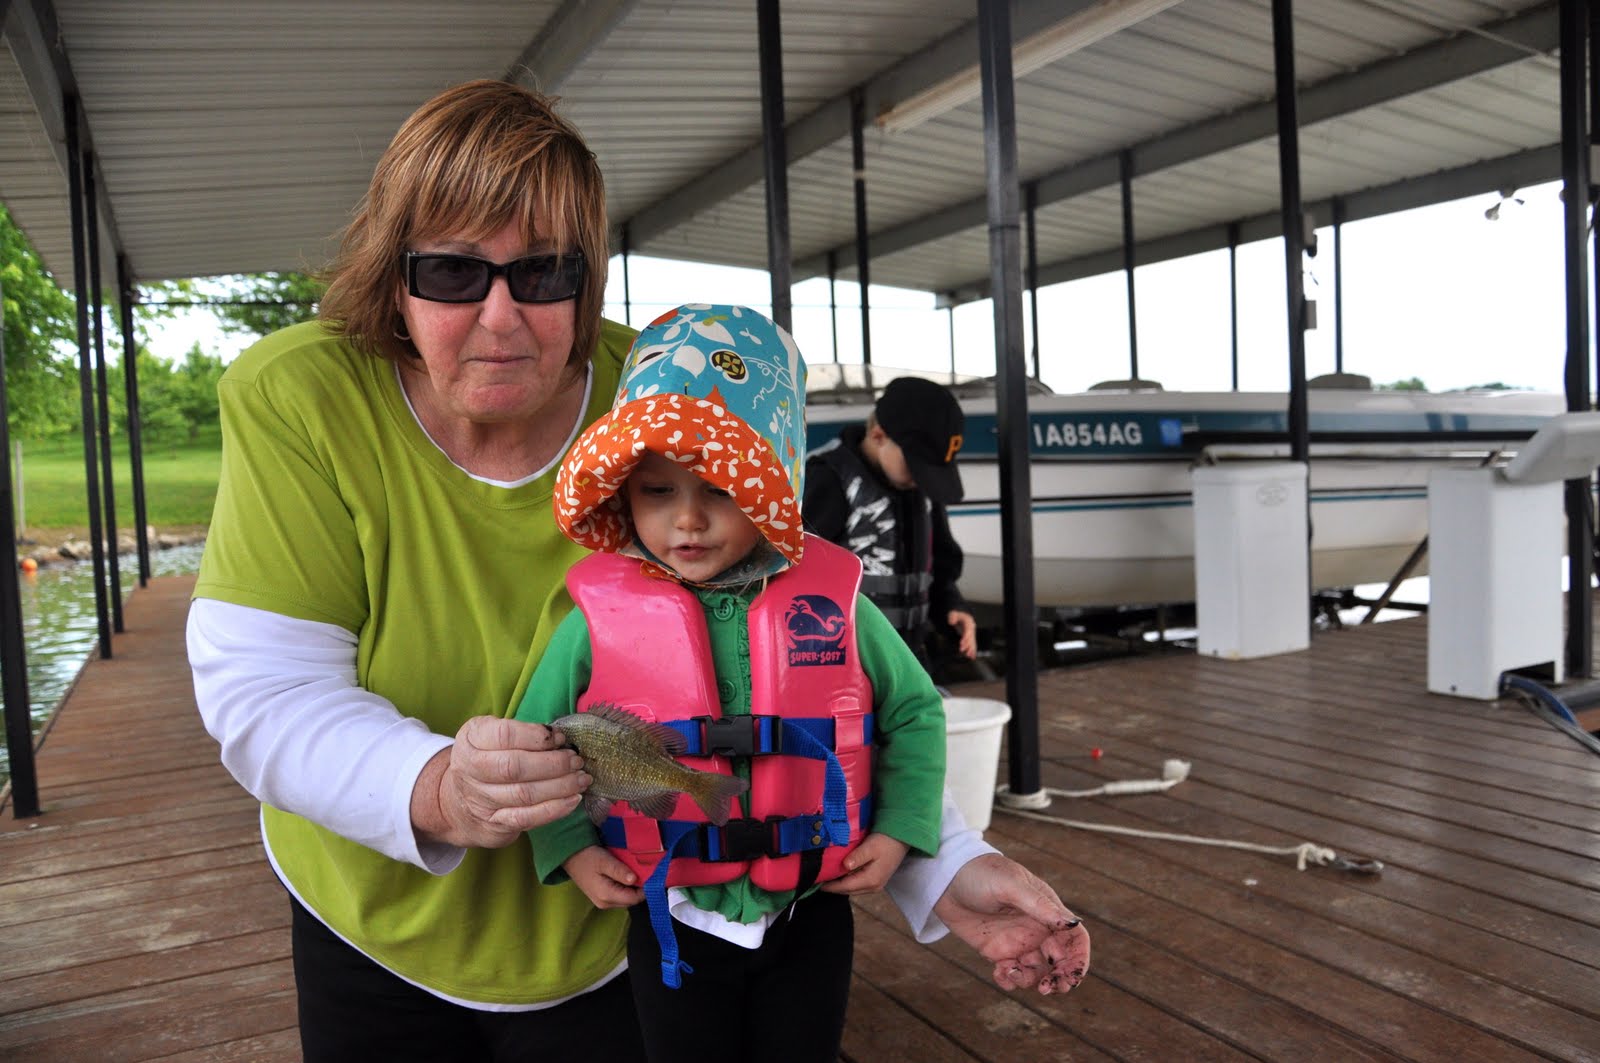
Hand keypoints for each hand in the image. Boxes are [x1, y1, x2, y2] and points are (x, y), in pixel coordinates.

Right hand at [411, 716, 588, 848]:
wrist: (458, 802)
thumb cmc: (488, 759)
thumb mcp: (492, 736)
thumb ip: (522, 733)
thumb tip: (561, 740)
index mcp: (471, 739)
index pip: (505, 735)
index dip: (538, 737)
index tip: (561, 738)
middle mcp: (469, 769)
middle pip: (515, 767)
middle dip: (554, 764)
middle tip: (576, 761)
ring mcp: (480, 799)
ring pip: (524, 794)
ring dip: (561, 786)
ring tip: (582, 779)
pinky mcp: (494, 823)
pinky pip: (527, 818)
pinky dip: (555, 809)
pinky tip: (573, 800)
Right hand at [565, 846, 643, 908]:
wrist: (570, 856)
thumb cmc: (587, 857)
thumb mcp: (604, 861)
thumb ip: (619, 871)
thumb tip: (634, 880)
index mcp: (607, 895)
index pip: (634, 898)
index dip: (646, 888)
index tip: (653, 874)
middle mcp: (605, 903)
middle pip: (631, 900)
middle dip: (640, 887)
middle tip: (646, 871)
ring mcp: (603, 902)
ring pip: (626, 898)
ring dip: (633, 887)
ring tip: (637, 871)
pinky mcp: (602, 897)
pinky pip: (620, 895)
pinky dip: (626, 887)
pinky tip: (627, 875)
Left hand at [819, 833, 908, 894]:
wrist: (901, 839)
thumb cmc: (886, 841)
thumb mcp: (870, 846)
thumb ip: (857, 857)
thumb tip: (844, 866)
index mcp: (871, 880)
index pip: (845, 887)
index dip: (830, 886)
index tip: (816, 882)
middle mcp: (873, 887)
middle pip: (848, 891)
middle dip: (833, 888)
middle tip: (818, 880)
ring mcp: (875, 886)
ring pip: (852, 890)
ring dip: (840, 886)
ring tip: (826, 878)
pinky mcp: (876, 881)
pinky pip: (857, 885)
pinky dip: (847, 882)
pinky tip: (840, 875)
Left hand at [932, 853, 1088, 994]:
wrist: (945, 879)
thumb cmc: (980, 873)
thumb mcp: (1010, 885)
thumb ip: (1039, 905)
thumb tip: (1071, 923)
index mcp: (1046, 909)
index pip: (1074, 937)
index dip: (1079, 959)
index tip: (1071, 976)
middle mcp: (1036, 928)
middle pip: (1061, 961)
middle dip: (1060, 979)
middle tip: (1048, 989)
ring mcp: (1018, 941)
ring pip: (1038, 972)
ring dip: (1031, 981)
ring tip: (1010, 972)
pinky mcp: (997, 952)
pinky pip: (1012, 974)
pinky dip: (1009, 981)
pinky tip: (999, 973)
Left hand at [946, 610, 977, 658]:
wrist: (960, 614)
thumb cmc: (956, 614)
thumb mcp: (953, 613)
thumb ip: (952, 617)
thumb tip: (951, 621)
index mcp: (968, 622)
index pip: (967, 631)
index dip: (965, 638)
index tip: (961, 644)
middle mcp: (971, 628)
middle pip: (970, 637)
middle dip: (967, 645)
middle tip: (963, 651)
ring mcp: (971, 632)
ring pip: (972, 642)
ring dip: (971, 649)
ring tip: (969, 656)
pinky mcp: (969, 636)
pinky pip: (972, 643)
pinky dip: (972, 650)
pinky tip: (972, 656)